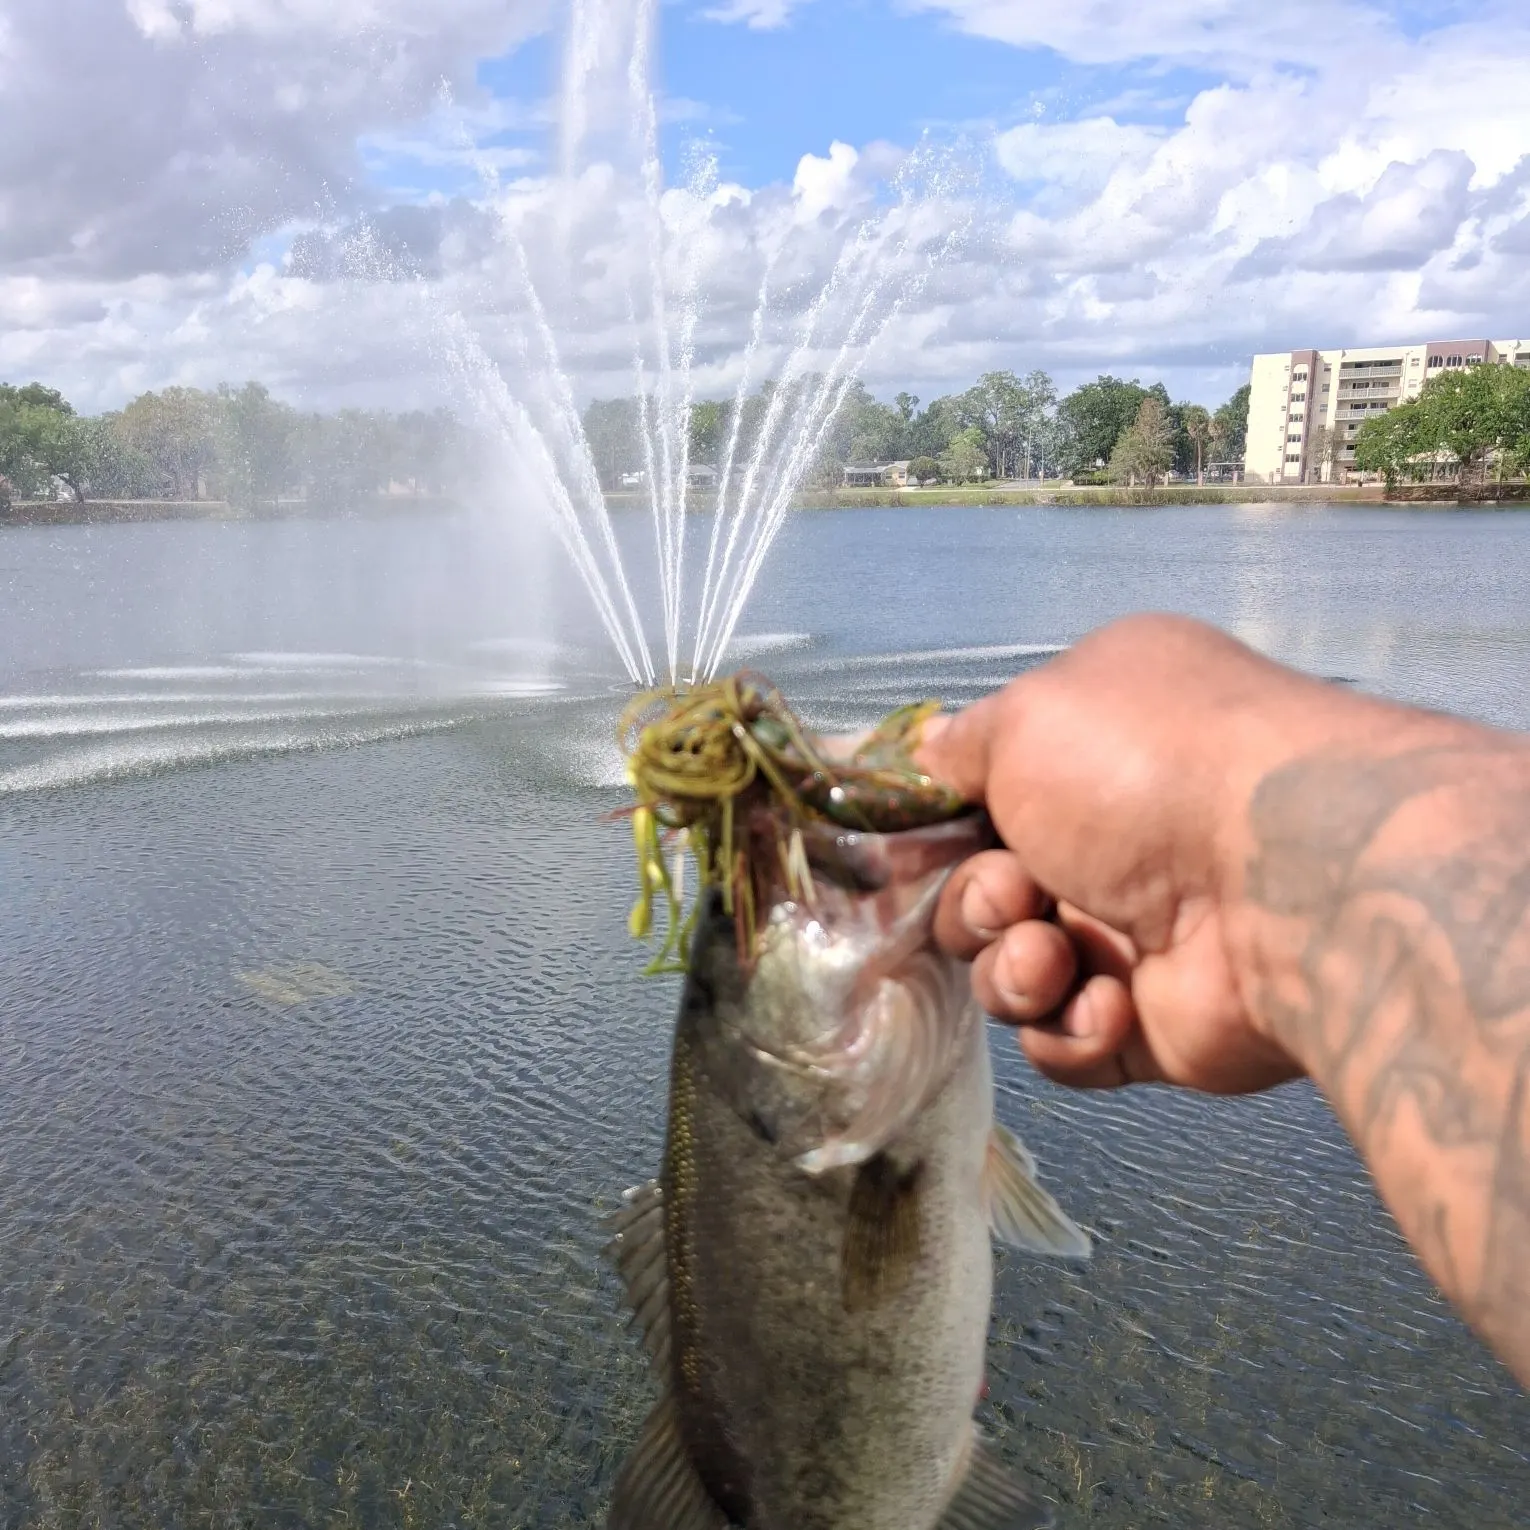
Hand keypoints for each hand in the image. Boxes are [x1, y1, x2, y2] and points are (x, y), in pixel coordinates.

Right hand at [916, 613, 1383, 1092]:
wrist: (1286, 882)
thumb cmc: (1146, 769)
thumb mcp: (1027, 715)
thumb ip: (959, 746)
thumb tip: (925, 754)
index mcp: (1088, 751)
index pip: (980, 799)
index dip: (937, 832)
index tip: (907, 851)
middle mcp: (1113, 837)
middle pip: (981, 894)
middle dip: (975, 903)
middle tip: (1014, 897)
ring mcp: (1135, 933)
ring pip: (1012, 974)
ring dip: (1015, 969)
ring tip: (1057, 956)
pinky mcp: (1153, 1025)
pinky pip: (1064, 1041)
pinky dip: (1072, 1027)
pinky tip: (1113, 1003)